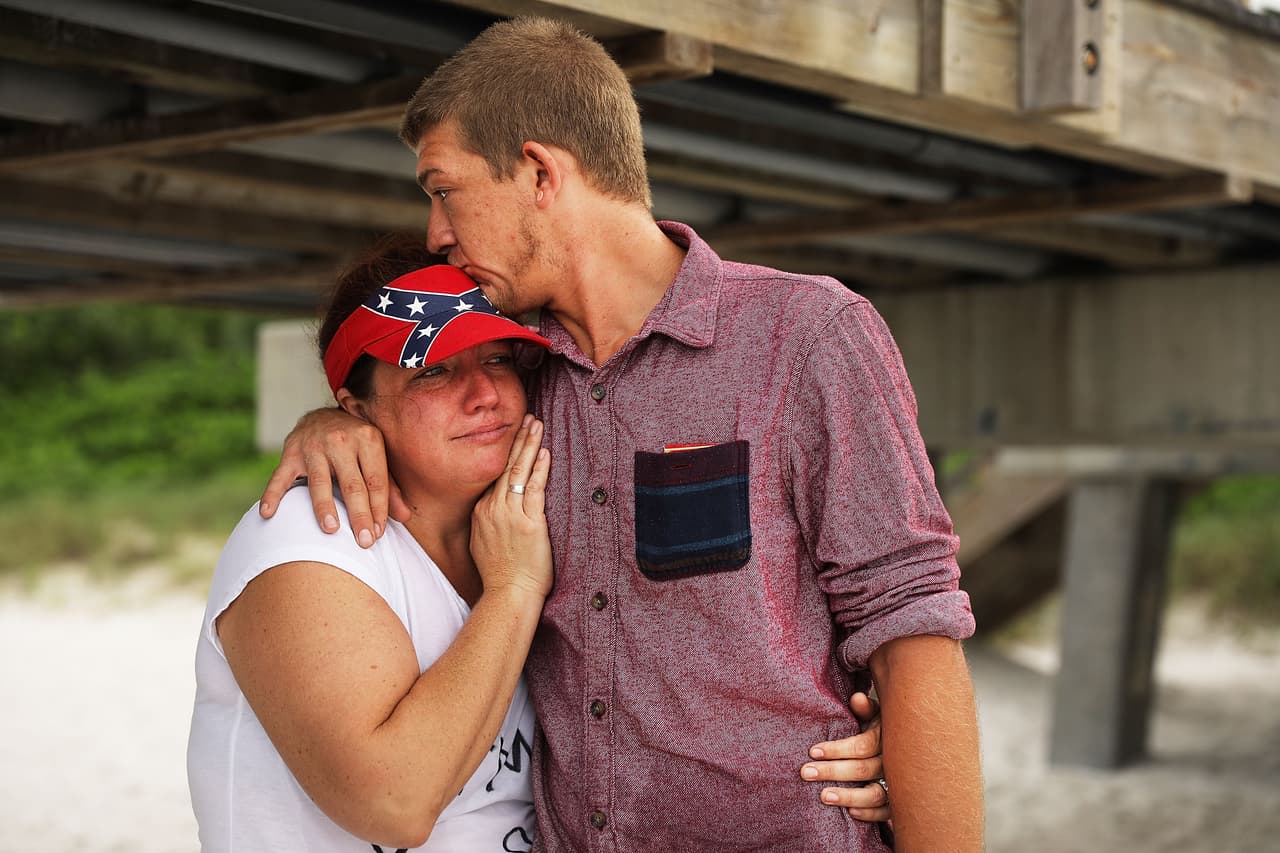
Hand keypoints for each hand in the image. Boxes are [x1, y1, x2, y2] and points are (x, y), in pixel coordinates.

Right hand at [258, 407, 408, 546]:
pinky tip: (268, 514)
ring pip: (320, 482)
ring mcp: (314, 446)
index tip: (378, 534)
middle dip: (359, 515)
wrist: (323, 415)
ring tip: (331, 530)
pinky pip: (280, 477)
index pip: (376, 481)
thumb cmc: (356, 445)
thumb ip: (389, 487)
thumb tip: (405, 517)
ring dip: (325, 507)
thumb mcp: (376, 457)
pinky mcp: (291, 452)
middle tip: (364, 542)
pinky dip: (273, 495)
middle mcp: (342, 440)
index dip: (379, 509)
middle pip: (352, 484)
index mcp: (368, 439)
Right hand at [470, 415, 552, 599]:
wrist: (508, 595)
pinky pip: (534, 490)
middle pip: (505, 466)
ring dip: (529, 446)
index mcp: (481, 511)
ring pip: (519, 472)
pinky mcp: (529, 524)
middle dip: (517, 439)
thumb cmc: (501, 574)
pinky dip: (540, 469)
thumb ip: (487, 522)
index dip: (506, 452)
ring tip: (537, 425)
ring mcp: (510, 515)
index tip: (514, 434)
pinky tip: (545, 453)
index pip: (495, 474)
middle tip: (527, 417)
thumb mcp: (483, 542)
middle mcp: (492, 509)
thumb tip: (493, 509)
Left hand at [801, 692, 889, 821]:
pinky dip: (869, 813)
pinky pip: (885, 812)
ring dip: (848, 796)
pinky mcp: (898, 801)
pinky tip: (850, 812)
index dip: (837, 749)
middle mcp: (893, 762)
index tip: (813, 751)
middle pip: (863, 769)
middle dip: (832, 772)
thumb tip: (856, 698)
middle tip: (806, 773)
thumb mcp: (876, 714)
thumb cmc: (882, 727)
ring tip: (824, 796)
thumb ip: (865, 707)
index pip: (862, 746)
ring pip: (874, 794)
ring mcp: (897, 783)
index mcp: (886, 738)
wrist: (907, 746)